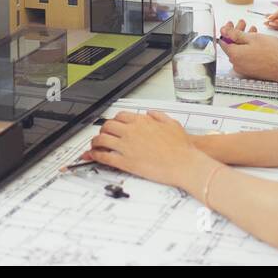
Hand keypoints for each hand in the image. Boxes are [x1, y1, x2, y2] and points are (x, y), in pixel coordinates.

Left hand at [81, 110, 207, 187]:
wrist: (184, 163)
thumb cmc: (181, 147)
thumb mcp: (172, 124)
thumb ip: (159, 116)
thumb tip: (151, 113)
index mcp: (141, 121)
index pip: (120, 116)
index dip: (114, 121)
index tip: (114, 125)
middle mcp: (131, 131)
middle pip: (108, 126)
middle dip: (103, 130)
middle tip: (103, 134)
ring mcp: (126, 146)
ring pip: (102, 140)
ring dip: (95, 142)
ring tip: (94, 145)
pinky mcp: (125, 162)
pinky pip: (105, 157)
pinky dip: (96, 156)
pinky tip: (94, 157)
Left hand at [218, 19, 277, 80]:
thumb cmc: (273, 52)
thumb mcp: (253, 38)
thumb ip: (236, 34)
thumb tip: (223, 31)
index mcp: (235, 55)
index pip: (223, 42)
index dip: (227, 31)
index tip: (231, 23)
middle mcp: (237, 64)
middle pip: (232, 46)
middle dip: (237, 33)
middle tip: (244, 23)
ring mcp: (244, 69)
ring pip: (240, 51)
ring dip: (244, 40)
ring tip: (253, 30)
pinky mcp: (252, 71)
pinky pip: (246, 58)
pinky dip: (249, 48)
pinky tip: (256, 41)